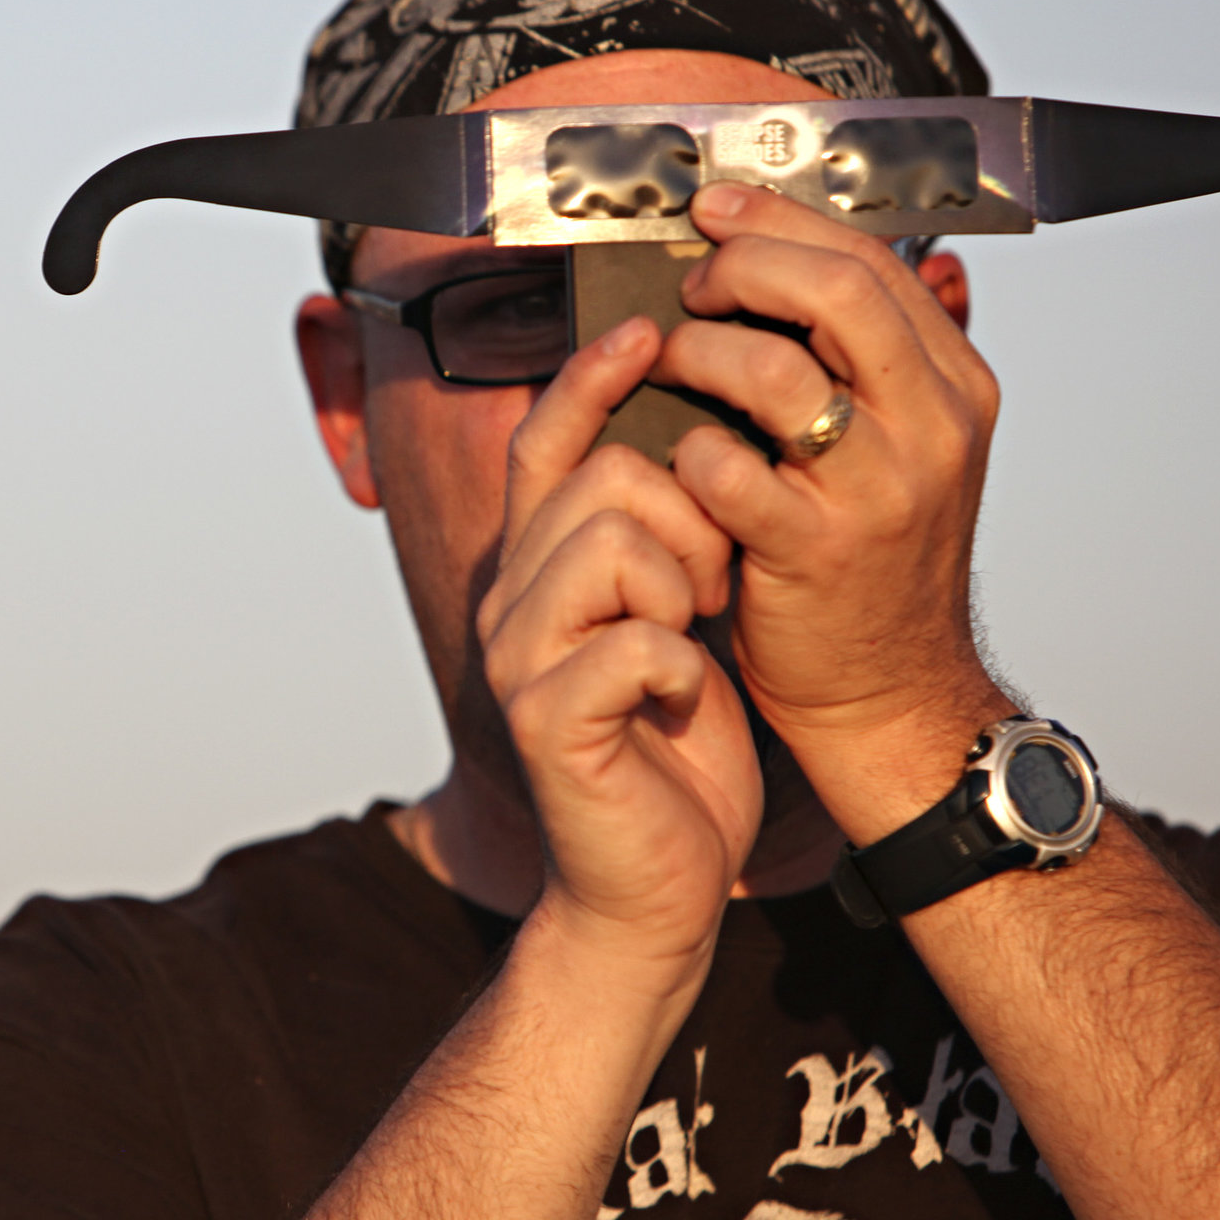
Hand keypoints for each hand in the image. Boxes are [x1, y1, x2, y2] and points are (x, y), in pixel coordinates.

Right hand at [478, 315, 762, 981]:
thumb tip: (705, 436)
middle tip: (709, 592)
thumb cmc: (676, 756)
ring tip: (694, 640)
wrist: (655, 890)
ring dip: (683, 585)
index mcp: (541, 570)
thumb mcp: (678, 621)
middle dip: (687, 520)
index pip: (546, 443)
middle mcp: (511, 601)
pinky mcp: (545, 719)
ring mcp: (517, 659)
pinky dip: (680, 667)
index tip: (641, 330)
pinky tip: (683, 702)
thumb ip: (669, 538)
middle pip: (601, 478)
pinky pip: (631, 638)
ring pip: (611, 540)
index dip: (590, 380)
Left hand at [654, 182, 1013, 838]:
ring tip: (668, 363)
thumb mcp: (914, 447)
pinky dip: (685, 450)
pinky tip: (677, 459)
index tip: (715, 210)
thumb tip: (900, 260)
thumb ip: (897, 356)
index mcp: (955, 386)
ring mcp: (876, 492)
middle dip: (741, 267)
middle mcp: (930, 429)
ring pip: (771, 371)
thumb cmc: (877, 564)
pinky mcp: (813, 551)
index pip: (870, 261)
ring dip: (697, 353)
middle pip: (833, 292)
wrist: (889, 692)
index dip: (780, 222)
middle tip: (690, 282)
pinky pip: (724, 467)